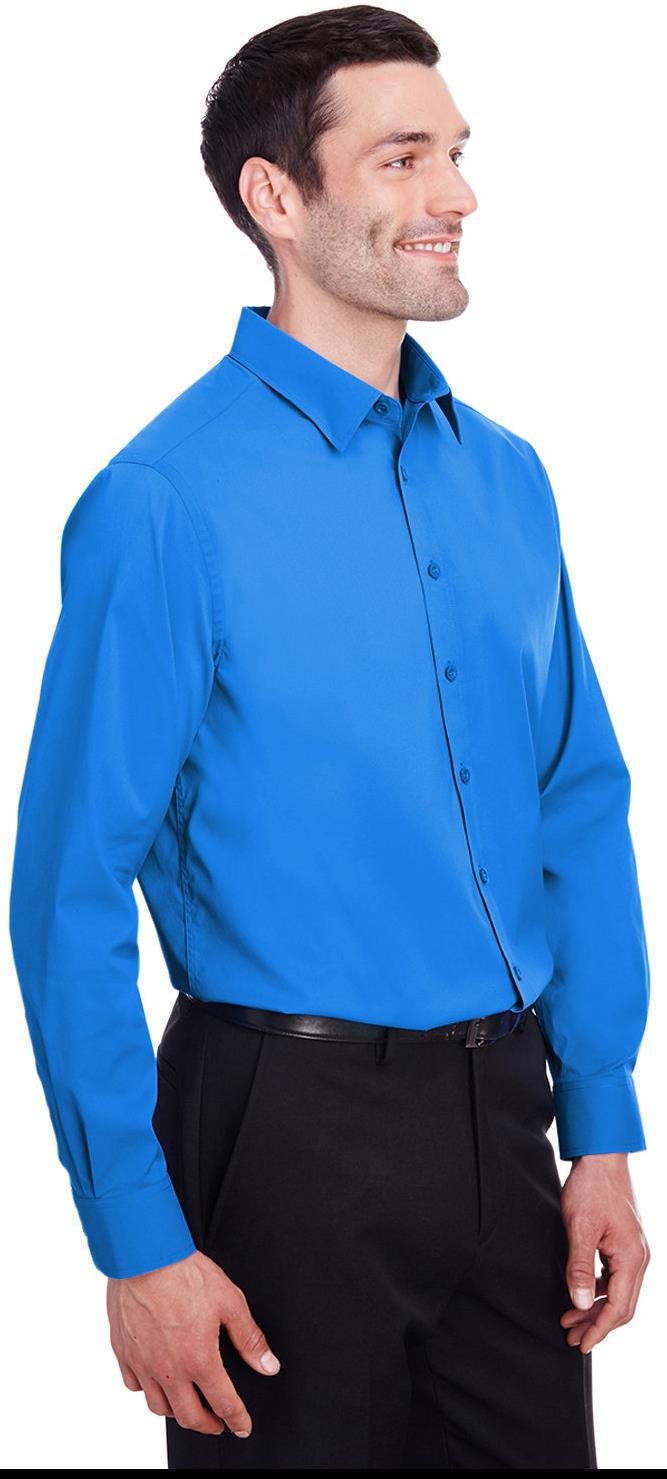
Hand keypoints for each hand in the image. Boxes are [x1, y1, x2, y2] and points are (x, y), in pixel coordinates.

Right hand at [106, 1248, 280, 1436]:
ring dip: (177, 1411)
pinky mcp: (123, 1352)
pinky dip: (147, 1390)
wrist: (143, 1255)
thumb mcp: (230, 1301)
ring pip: (159, 1407)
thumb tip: (268, 1365)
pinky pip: (133, 1385)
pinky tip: (157, 1381)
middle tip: (218, 1422)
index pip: (223, 1403)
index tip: (242, 1426)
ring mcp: (142, 1363)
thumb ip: (249, 1338)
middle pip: (189, 1416)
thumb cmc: (185, 1274)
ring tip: (188, 1404)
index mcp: (199, 1359)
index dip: (237, 1419)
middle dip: (208, 1425)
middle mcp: (169, 1370)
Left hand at [559, 1152, 649, 1353]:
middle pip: (621, 1306)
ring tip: (570, 1320)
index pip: (618, 1308)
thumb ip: (579, 1267)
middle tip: (571, 1337)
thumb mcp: (579, 1228)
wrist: (602, 1157)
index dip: (598, 1329)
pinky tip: (581, 1293)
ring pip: (619, 1293)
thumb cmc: (592, 1188)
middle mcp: (639, 1258)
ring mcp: (635, 1251)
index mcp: (632, 1258)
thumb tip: (580, 1303)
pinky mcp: (626, 1244)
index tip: (580, 1345)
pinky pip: (616, 1277)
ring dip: (595, 1308)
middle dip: (596, 1324)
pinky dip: (599, 1290)